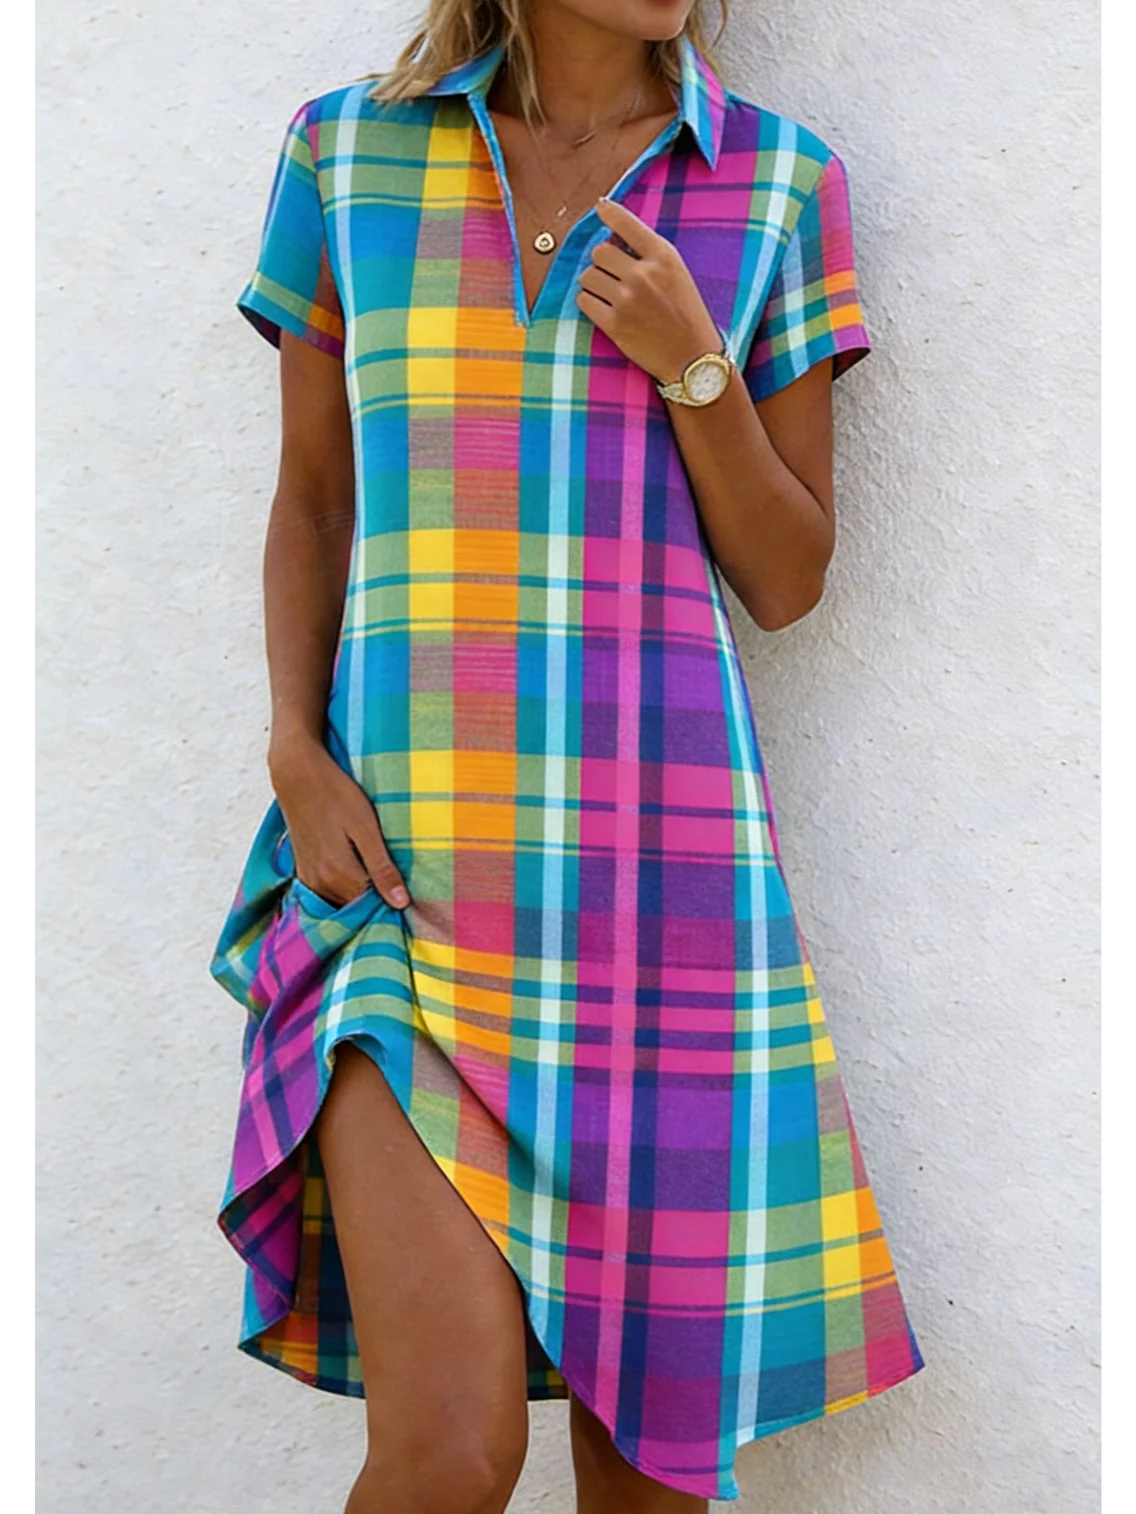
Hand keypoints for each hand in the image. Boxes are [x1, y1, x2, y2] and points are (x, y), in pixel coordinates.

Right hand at [268, 733, 409, 910]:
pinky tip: (358, 874)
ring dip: (360, 897)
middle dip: (377, 903)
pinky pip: (327, 892)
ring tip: (381, 880)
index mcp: (341, 876)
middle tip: (400, 888)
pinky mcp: (303, 868)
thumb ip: (382, 868)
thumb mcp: (366, 828)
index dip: (393, 905)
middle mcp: (321, 884)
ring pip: (341, 901)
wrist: (296, 773)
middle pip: (356, 908)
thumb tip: (401, 904)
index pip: (373, 909)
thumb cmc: (336, 795)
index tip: (411, 900)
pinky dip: (343, 890)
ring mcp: (309, 878)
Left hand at [576, 198, 722, 383]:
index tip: (600, 207)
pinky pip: (583, 301)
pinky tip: (603, 309)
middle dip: (602, 262)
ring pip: (587, 275)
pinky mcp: (613, 324)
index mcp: (663, 256)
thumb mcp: (678, 273)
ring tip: (610, 294)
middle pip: (599, 252)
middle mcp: (643, 274)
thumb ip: (650, 254)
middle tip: (613, 276)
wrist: (692, 358)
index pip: (627, 223)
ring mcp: (626, 300)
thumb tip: (614, 237)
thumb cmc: (686, 315)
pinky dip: (589, 303)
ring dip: (593, 283)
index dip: (609, 213)